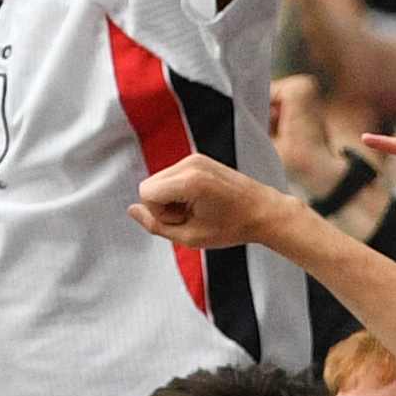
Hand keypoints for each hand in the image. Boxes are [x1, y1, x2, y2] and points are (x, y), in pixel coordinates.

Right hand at [131, 153, 283, 251]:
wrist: (263, 210)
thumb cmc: (231, 227)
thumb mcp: (191, 237)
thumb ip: (156, 226)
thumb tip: (132, 210)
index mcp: (189, 180)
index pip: (146, 192)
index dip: (158, 213)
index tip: (183, 220)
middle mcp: (190, 163)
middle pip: (149, 185)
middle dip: (163, 206)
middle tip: (191, 216)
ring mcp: (195, 158)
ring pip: (159, 181)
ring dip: (171, 199)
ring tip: (198, 209)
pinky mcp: (199, 159)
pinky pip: (171, 176)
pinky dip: (178, 191)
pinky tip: (200, 201)